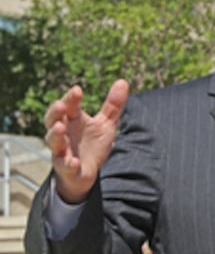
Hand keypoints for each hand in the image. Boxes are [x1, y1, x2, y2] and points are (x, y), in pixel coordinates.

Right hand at [44, 80, 128, 202]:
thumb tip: (122, 81)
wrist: (85, 172)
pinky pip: (64, 166)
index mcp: (72, 120)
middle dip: (55, 113)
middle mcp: (63, 134)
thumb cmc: (92, 144)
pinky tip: (73, 162)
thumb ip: (112, 105)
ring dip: (55, 135)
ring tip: (59, 127)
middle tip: (60, 105)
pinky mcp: (67, 168)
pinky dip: (67, 163)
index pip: (68, 106)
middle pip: (52, 120)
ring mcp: (62, 151)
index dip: (71, 98)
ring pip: (53, 142)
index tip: (78, 90)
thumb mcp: (105, 124)